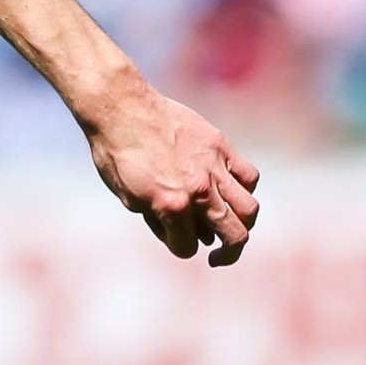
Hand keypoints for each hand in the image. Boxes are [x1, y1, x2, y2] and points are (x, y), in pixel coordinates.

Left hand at [84, 83, 261, 265]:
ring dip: (242, 224)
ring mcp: (213, 168)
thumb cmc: (116, 154)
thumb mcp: (128, 197)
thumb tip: (190, 236)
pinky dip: (244, 189)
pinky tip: (229, 191)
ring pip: (249, 209)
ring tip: (230, 224)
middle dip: (227, 253)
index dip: (179, 247)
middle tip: (219, 256)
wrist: (120, 108)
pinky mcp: (221, 146)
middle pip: (234, 236)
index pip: (187, 247)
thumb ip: (160, 220)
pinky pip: (248, 176)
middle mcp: (198, 190)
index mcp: (171, 206)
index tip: (174, 238)